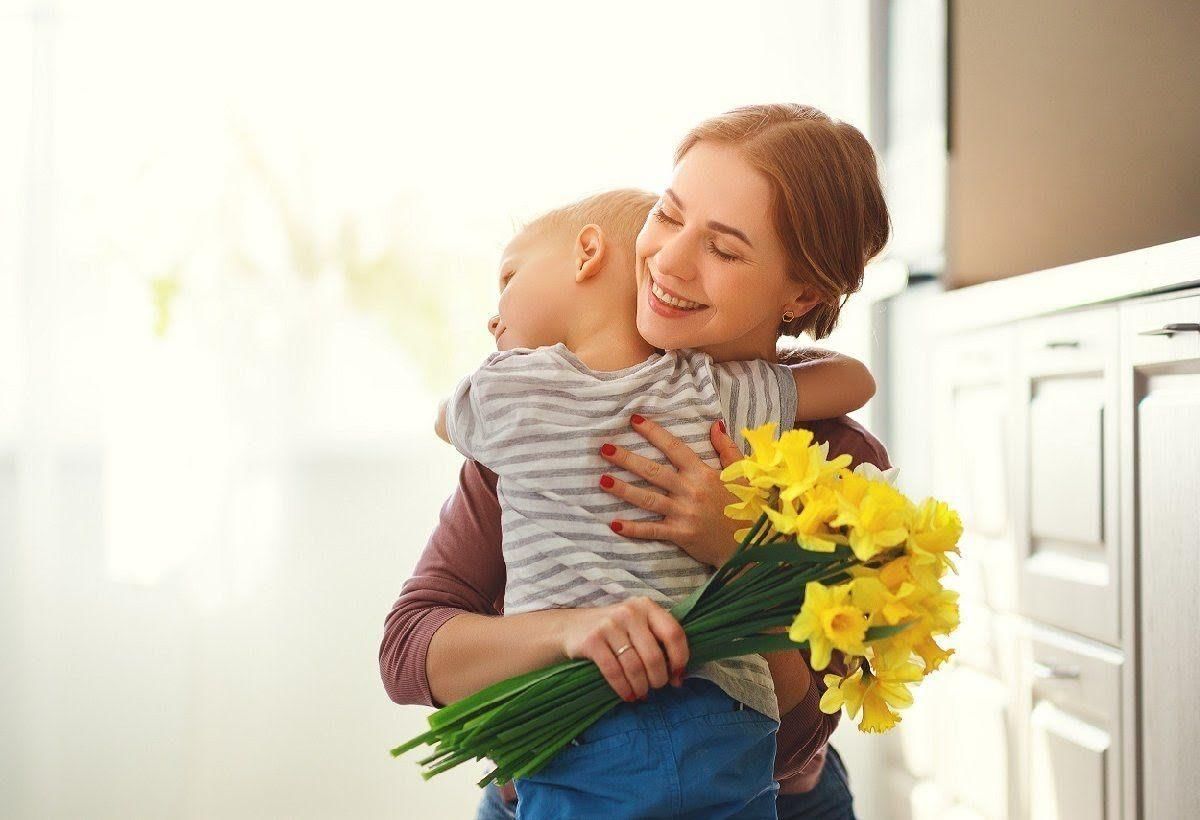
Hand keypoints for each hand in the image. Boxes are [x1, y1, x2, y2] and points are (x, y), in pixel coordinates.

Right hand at [558, 596, 688, 700]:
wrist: (571, 627)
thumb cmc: (614, 630)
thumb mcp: (638, 625)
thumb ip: (659, 641)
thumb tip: (679, 676)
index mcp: (647, 606)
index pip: (674, 634)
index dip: (680, 659)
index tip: (677, 677)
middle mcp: (630, 612)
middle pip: (654, 655)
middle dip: (658, 679)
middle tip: (656, 688)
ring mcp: (609, 625)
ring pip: (635, 667)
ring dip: (641, 687)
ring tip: (642, 694)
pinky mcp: (592, 640)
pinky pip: (614, 672)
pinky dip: (624, 689)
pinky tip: (628, 696)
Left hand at [598, 415, 745, 568]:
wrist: (752, 542)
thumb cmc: (746, 505)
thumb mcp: (741, 472)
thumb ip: (726, 448)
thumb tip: (714, 424)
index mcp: (702, 472)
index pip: (673, 448)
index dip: (653, 433)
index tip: (634, 421)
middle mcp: (690, 490)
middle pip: (653, 471)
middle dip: (627, 459)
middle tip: (604, 449)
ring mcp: (684, 513)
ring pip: (648, 499)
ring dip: (623, 489)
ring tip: (602, 481)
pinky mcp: (680, 534)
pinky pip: (653, 530)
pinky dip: (633, 529)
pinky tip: (614, 524)